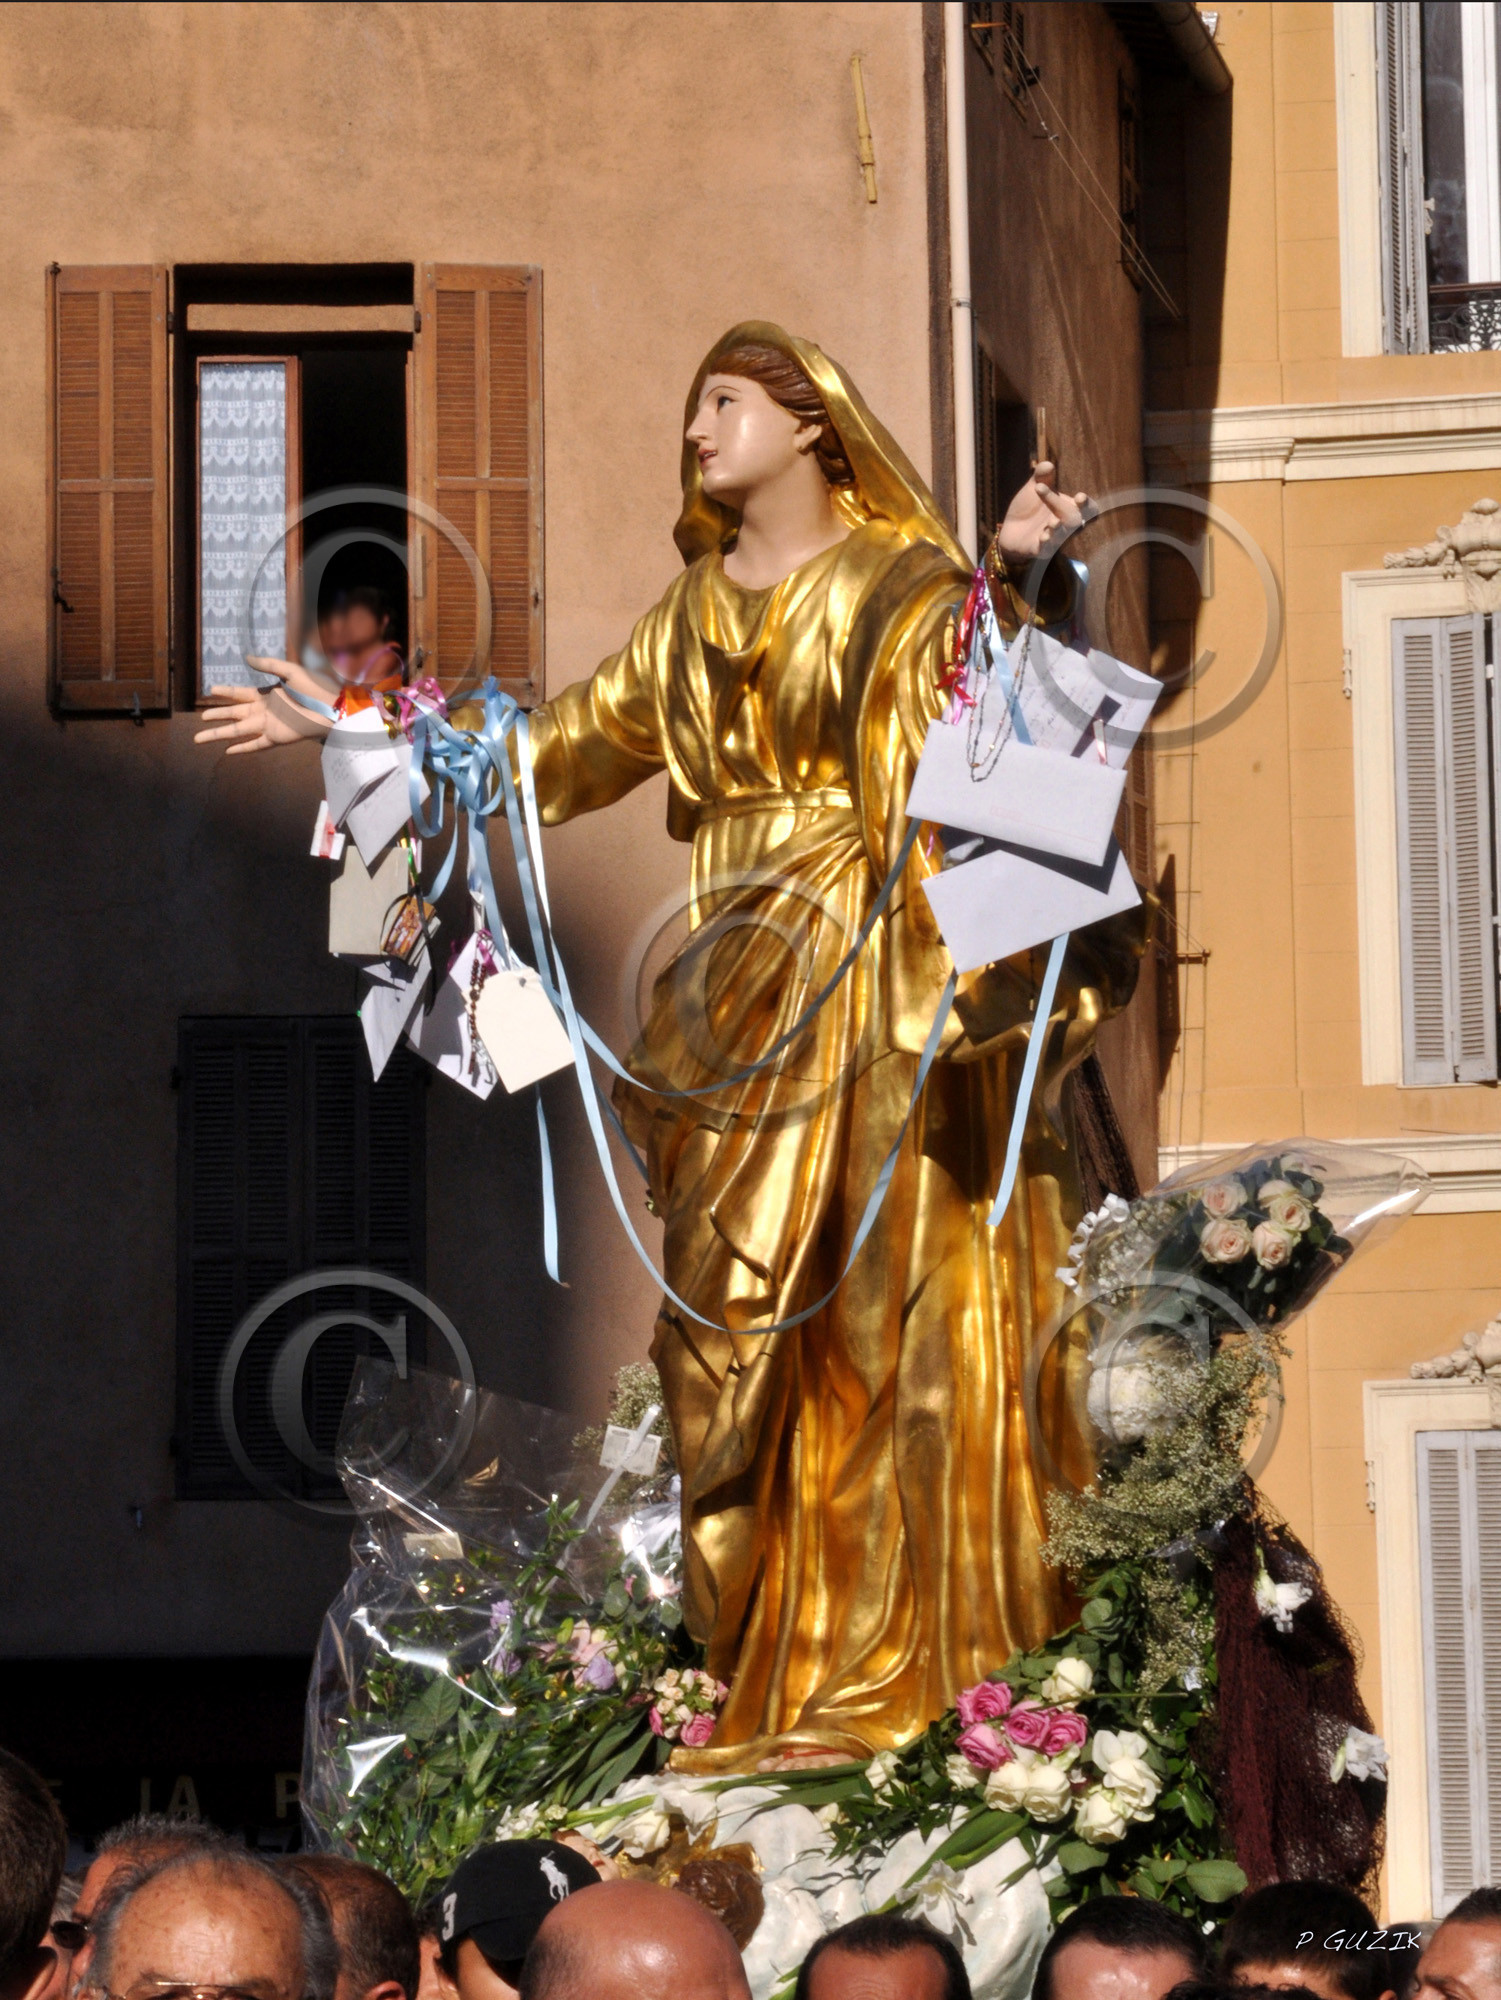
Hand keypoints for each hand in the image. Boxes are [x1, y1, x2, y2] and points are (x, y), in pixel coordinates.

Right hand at [194, 659, 331, 753]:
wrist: (332, 708)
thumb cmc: (315, 688)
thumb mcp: (290, 671)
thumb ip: (268, 665)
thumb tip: (246, 657)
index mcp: (266, 694)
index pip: (240, 694)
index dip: (226, 692)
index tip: (211, 690)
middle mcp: (263, 711)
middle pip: (233, 714)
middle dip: (216, 715)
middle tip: (201, 718)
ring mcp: (268, 725)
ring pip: (237, 731)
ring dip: (219, 734)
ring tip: (200, 737)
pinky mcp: (276, 738)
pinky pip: (255, 744)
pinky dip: (242, 748)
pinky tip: (228, 751)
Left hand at [993, 461, 1092, 570]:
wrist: (1010, 529)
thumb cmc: (1028, 508)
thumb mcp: (1034, 489)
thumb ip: (1041, 477)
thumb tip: (1047, 464)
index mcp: (1067, 507)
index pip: (1085, 507)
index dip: (1086, 504)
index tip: (1080, 497)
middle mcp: (1064, 524)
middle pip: (1071, 517)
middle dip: (1060, 505)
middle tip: (1041, 489)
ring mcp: (1054, 538)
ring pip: (1062, 535)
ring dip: (1058, 527)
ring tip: (1053, 522)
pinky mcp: (1040, 549)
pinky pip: (1046, 548)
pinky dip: (1046, 543)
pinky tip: (1043, 537)